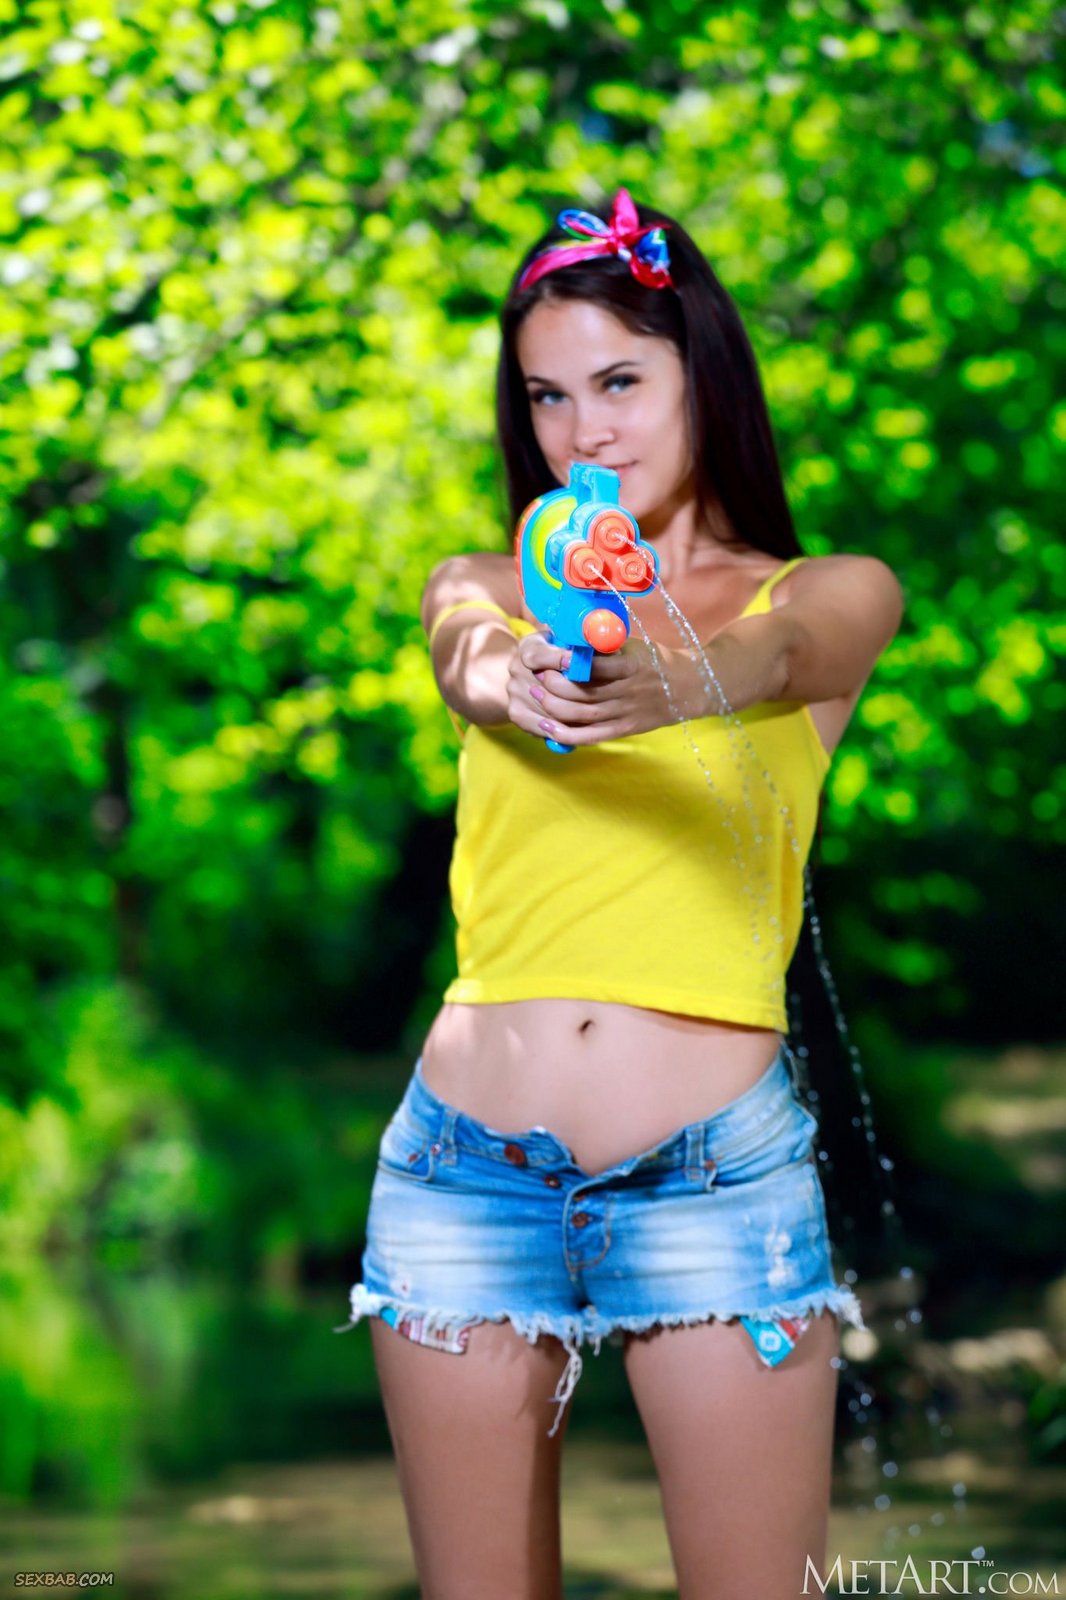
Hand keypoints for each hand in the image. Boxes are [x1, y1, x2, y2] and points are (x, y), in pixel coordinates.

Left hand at [507, 628, 683, 745]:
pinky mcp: (625, 729)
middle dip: (554, 686)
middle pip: (583, 693)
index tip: (549, 658)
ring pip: (583, 714)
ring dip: (554, 708)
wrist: (689, 687)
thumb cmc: (654, 661)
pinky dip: (568, 734)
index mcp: (630, 666)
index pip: (593, 666)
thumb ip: (604, 646)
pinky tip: (548, 728)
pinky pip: (591, 735)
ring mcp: (626, 712)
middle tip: (537, 677)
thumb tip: (568, 638)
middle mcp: (628, 690)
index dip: (567, 664)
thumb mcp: (633, 647)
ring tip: (536, 697)